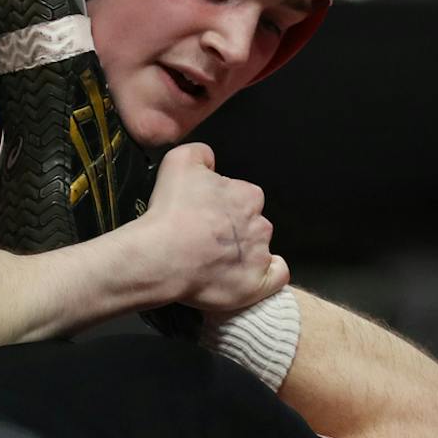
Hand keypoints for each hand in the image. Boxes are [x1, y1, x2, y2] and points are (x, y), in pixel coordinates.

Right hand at [130, 144, 287, 312]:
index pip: (243, 197)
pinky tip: (248, 274)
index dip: (223, 205)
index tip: (205, 214)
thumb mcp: (179, 161)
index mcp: (248, 195)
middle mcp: (260, 224)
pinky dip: (266, 276)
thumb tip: (209, 160)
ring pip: (259, 250)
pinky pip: (275, 278)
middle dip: (233, 229)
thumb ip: (201, 154)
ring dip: (243, 253)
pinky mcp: (257, 284)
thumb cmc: (170, 212)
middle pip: (252, 224)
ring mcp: (260, 255)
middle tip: (206, 238)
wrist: (162, 256)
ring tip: (215, 261)